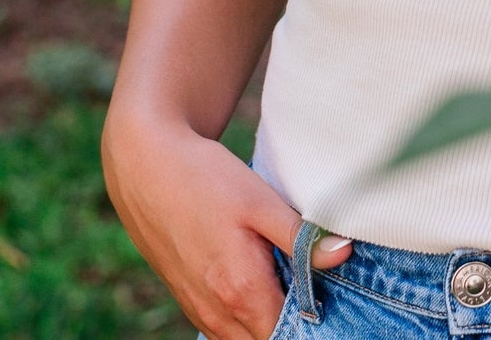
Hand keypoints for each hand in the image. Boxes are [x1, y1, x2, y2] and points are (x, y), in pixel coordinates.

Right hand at [101, 115, 354, 339]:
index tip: (333, 296)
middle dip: (294, 324)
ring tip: (291, 282)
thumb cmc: (206, 179)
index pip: (291, 333)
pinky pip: (225, 329)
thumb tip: (344, 254)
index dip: (317, 320)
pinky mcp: (189, 301)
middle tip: (318, 288)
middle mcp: (217, 312)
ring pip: (245, 339)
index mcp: (241, 290)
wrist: (146, 167)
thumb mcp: (261, 201)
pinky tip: (262, 283)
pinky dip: (247, 318)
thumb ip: (302, 237)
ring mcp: (199, 310)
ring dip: (270, 322)